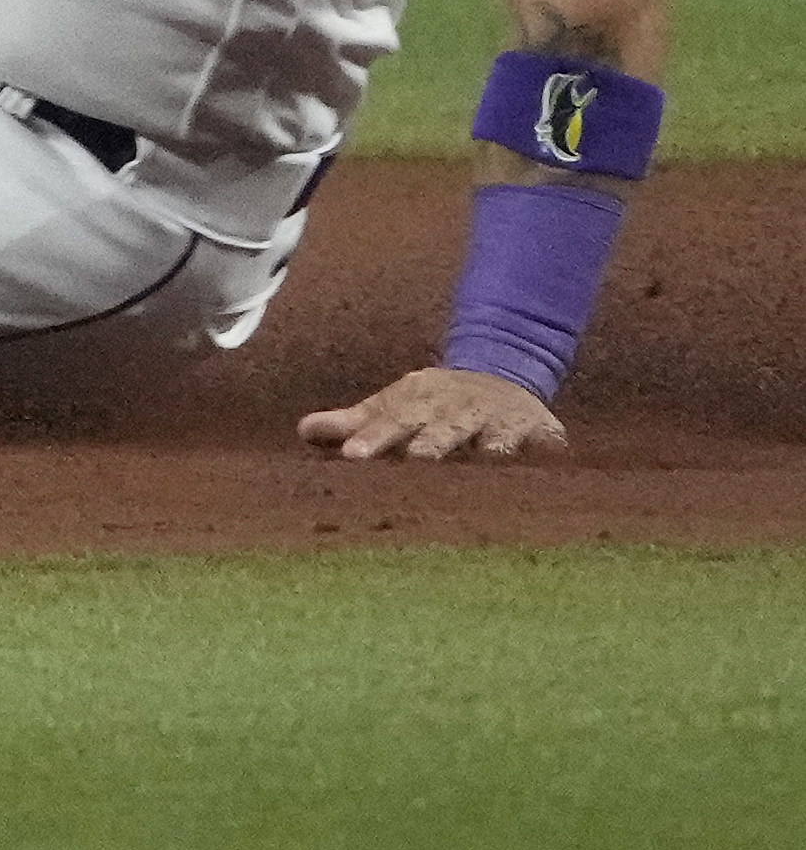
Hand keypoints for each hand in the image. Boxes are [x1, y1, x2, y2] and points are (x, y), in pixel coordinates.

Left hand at [297, 365, 565, 462]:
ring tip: (482, 463)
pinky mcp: (543, 435)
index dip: (373, 438)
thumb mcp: (394, 407)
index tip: (352, 455)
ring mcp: (502, 421)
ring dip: (489, 452)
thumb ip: (353, 422)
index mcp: (418, 403)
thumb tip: (304, 431)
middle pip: (442, 430)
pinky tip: (541, 472)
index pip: (391, 421)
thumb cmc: (434, 406)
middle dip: (428, 446)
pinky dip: (544, 457)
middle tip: (414, 460)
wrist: (502, 377)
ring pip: (494, 440)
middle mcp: (460, 410)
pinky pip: (546, 448)